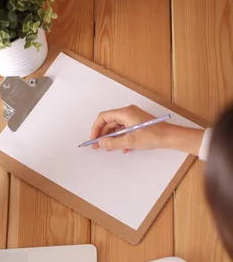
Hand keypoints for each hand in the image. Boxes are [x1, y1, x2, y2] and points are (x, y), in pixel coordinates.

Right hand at [90, 105, 204, 155]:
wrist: (168, 137)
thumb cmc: (152, 135)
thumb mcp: (129, 141)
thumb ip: (112, 143)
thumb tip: (101, 143)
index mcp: (125, 113)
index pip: (104, 117)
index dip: (96, 128)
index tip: (93, 139)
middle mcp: (128, 113)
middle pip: (109, 122)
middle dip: (102, 134)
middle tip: (97, 146)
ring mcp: (132, 117)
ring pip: (116, 127)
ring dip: (111, 138)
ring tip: (109, 148)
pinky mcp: (136, 123)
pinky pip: (124, 130)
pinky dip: (120, 138)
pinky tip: (122, 148)